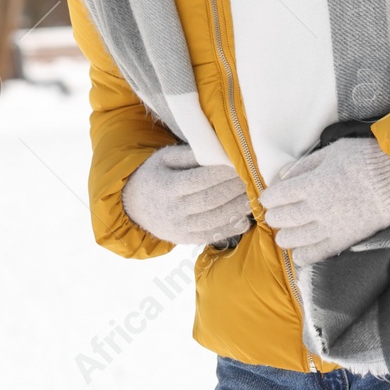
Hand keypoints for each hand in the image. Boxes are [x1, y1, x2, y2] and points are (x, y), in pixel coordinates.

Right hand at [121, 144, 252, 245]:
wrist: (134, 206)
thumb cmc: (156, 174)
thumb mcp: (165, 157)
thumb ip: (190, 154)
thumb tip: (219, 150)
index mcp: (166, 187)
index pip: (200, 180)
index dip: (223, 172)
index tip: (241, 162)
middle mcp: (172, 211)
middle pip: (211, 200)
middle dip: (236, 188)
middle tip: (254, 177)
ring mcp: (179, 228)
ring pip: (214, 220)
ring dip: (238, 208)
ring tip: (255, 195)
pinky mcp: (185, 239)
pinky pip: (211, 235)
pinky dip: (231, 228)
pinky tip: (246, 218)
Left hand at [258, 137, 389, 264]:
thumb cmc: (366, 159)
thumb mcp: (333, 151)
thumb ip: (305, 164)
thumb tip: (282, 175)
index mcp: (310, 184)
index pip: (275, 197)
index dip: (269, 197)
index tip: (272, 196)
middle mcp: (314, 208)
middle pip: (280, 219)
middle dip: (275, 215)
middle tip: (279, 211)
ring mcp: (327, 227)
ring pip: (291, 240)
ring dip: (285, 235)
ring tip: (289, 230)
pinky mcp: (341, 241)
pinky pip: (313, 255)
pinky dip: (301, 255)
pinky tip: (301, 249)